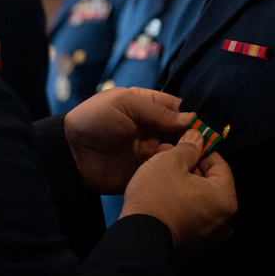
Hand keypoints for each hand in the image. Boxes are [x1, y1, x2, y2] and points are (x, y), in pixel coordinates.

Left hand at [64, 86, 191, 193]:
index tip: (203, 126)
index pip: (177, 109)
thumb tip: (190, 119)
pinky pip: (165, 171)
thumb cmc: (95, 120)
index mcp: (147, 107)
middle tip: (202, 144)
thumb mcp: (125, 103)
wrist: (71, 152)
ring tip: (188, 155)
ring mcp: (149, 151)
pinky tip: (177, 169)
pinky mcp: (145, 171)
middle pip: (181, 132)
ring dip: (185, 153)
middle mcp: (152, 129)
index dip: (191, 116)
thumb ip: (156, 111)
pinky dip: (173, 170)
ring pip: (177, 152)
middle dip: (193, 137)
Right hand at [121, 130, 236, 254]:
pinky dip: (181, 205)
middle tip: (166, 156)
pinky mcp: (195, 248)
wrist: (138, 241)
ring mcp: (210, 238)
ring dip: (184, 185)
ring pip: (200, 200)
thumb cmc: (158, 196)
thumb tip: (198, 137)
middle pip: (210, 184)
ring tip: (160, 175)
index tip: (182, 143)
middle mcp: (225, 221)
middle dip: (189, 167)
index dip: (200, 149)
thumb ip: (188, 147)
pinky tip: (161, 197)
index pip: (219, 164)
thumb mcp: (170, 161)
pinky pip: (192, 217)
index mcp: (226, 199)